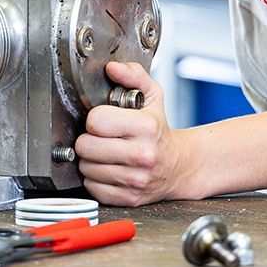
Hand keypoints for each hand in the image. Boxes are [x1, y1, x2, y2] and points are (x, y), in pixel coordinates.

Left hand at [74, 61, 199, 205]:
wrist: (180, 166)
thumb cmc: (160, 129)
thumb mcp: (152, 96)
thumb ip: (133, 76)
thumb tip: (112, 68)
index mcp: (146, 127)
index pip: (95, 121)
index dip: (96, 118)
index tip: (105, 120)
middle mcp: (142, 155)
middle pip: (85, 146)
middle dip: (89, 139)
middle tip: (102, 137)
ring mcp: (136, 180)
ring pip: (86, 168)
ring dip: (91, 160)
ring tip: (106, 153)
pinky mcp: (129, 198)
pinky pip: (93, 188)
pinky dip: (96, 179)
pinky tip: (109, 169)